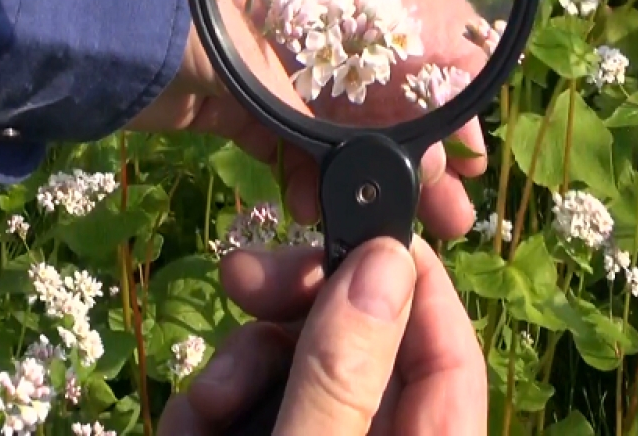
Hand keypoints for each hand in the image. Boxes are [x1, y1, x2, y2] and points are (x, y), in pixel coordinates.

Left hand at [128, 0, 490, 237]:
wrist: (89, 2)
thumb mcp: (321, 15)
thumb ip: (387, 77)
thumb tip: (448, 148)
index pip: (429, 30)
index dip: (455, 96)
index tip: (474, 155)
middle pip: (393, 82)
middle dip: (426, 147)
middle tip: (453, 210)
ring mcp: (280, 48)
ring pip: (346, 118)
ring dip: (375, 172)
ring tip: (408, 226)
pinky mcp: (239, 93)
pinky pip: (291, 140)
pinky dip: (313, 176)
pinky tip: (332, 210)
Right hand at [157, 237, 486, 434]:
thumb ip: (343, 373)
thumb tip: (384, 262)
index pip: (451, 352)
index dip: (411, 279)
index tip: (354, 223)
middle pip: (364, 351)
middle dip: (298, 310)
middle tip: (246, 277)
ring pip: (297, 378)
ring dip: (240, 368)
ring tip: (203, 401)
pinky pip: (254, 412)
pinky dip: (215, 410)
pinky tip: (186, 426)